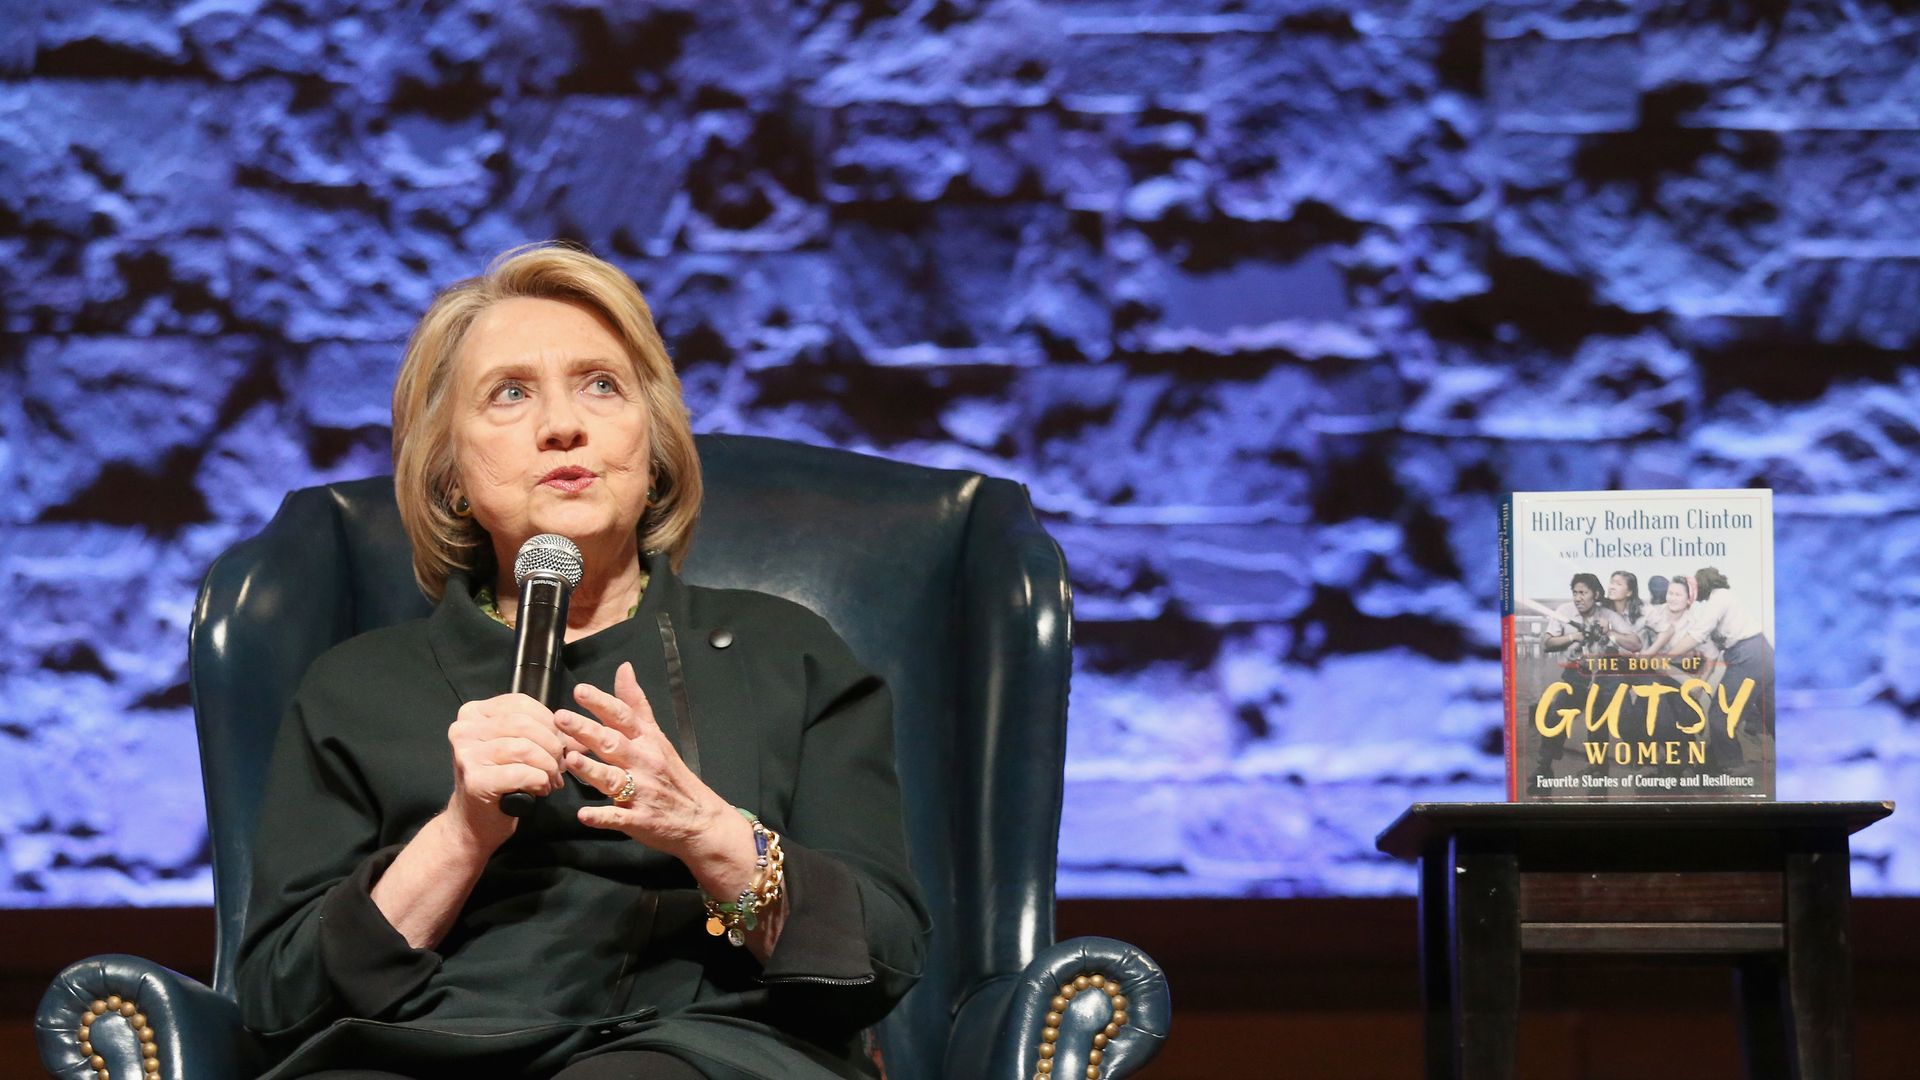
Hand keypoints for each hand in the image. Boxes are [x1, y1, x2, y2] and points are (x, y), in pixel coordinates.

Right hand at [444, 692, 579, 850]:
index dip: (549, 721)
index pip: (521, 703)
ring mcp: (466, 754)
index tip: (561, 741)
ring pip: (523, 747)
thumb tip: (581, 735)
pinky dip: (538, 781)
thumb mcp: (519, 750)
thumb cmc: (500, 783)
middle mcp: (464, 729)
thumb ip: (545, 735)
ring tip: (551, 779)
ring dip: (547, 765)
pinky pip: (520, 773)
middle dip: (551, 745)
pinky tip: (540, 789)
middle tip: (561, 765)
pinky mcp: (474, 779)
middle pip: (524, 724)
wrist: (475, 822)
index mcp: (475, 713)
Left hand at [558, 662, 751, 874]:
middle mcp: (644, 763)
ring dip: (592, 769)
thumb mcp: (657, 736)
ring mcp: (642, 792)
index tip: (580, 691)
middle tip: (562, 718)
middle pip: (614, 743)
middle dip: (587, 730)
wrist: (700, 819)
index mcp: (647, 741)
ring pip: (613, 779)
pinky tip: (584, 814)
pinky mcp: (639, 819)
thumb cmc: (671, 774)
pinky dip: (602, 817)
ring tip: (572, 759)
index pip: (623, 717)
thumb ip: (636, 704)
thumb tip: (623, 669)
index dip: (601, 703)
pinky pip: (618, 818)